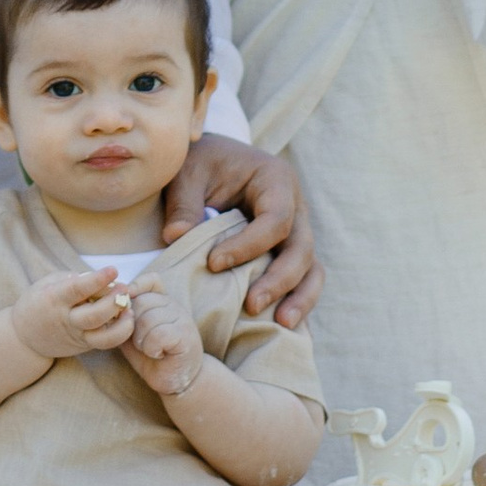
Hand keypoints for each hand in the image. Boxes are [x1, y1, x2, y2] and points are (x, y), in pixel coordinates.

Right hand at [9, 267, 139, 363]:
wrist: (24, 338)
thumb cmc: (38, 303)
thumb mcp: (47, 283)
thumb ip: (71, 279)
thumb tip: (99, 278)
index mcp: (54, 299)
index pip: (77, 290)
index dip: (97, 280)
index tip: (113, 269)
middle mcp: (66, 320)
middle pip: (93, 317)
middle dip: (112, 303)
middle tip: (125, 288)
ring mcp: (76, 336)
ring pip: (102, 337)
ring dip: (121, 323)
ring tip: (129, 308)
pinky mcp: (84, 346)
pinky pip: (105, 343)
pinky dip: (120, 333)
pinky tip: (127, 318)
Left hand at [117, 277, 203, 400]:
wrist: (178, 380)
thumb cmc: (152, 356)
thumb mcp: (134, 332)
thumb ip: (124, 317)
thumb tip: (106, 303)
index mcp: (163, 301)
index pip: (151, 280)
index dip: (136, 289)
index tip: (128, 312)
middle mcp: (174, 305)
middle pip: (142, 302)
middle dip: (133, 326)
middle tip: (141, 342)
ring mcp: (182, 319)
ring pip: (148, 320)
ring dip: (142, 340)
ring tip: (150, 349)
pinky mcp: (185, 336)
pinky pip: (158, 335)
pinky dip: (152, 348)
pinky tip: (158, 354)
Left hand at [158, 132, 319, 323]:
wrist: (210, 161)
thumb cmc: (200, 164)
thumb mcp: (188, 173)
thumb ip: (183, 203)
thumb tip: (174, 237)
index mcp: (276, 180)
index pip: (276, 219)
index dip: (249, 245)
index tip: (214, 263)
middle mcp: (295, 206)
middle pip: (301, 247)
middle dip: (280, 279)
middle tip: (251, 305)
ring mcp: (296, 230)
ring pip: (311, 267)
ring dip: (299, 296)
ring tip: (281, 324)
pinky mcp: (288, 251)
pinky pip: (303, 277)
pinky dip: (296, 299)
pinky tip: (280, 324)